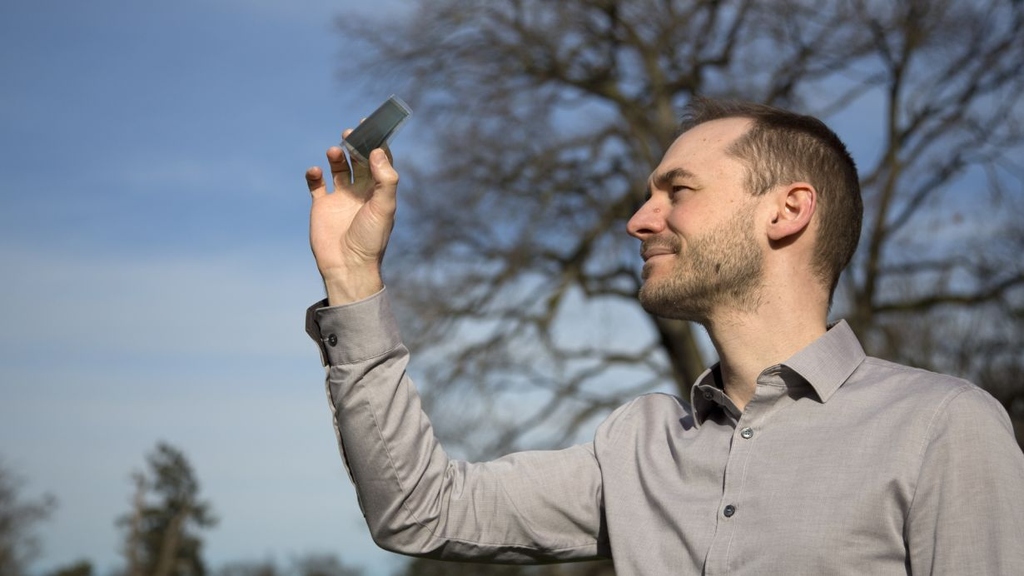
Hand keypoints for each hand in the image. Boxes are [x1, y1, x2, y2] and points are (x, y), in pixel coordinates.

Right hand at [305, 133, 397, 304]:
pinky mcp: (322, 206)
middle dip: (355, 145)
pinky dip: (314, 174)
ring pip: (338, 168)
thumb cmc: (371, 239)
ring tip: (334, 151)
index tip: (371, 126)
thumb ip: (384, 179)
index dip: (377, 143)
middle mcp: (360, 193)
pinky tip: (316, 171)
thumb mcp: (384, 208)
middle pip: (358, 160)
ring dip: (336, 156)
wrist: (348, 266)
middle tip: (349, 133)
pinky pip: (316, 184)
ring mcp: (340, 198)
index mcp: (378, 192)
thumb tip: (377, 150)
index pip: (379, 161)